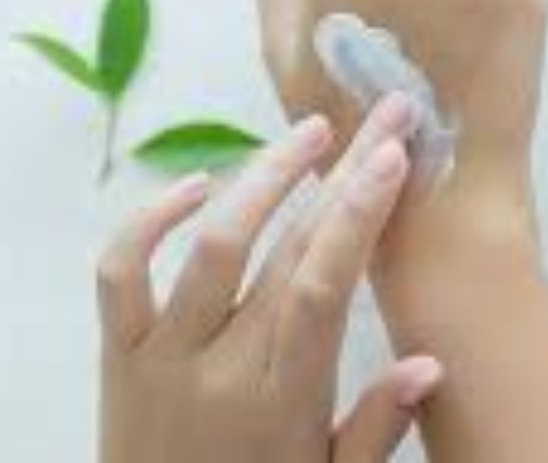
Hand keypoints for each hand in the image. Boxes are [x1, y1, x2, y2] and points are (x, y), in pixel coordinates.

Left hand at [96, 94, 442, 462]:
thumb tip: (428, 363)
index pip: (323, 288)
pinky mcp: (119, 354)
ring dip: (263, 177)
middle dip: (341, 175)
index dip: (359, 214)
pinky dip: (150, 220)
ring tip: (311, 134)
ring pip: (210, 246)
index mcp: (281, 403)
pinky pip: (121, 273)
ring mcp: (162, 356)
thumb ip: (376, 429)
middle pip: (285, 251)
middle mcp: (220, 369)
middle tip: (382, 119)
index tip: (394, 156)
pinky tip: (195, 184)